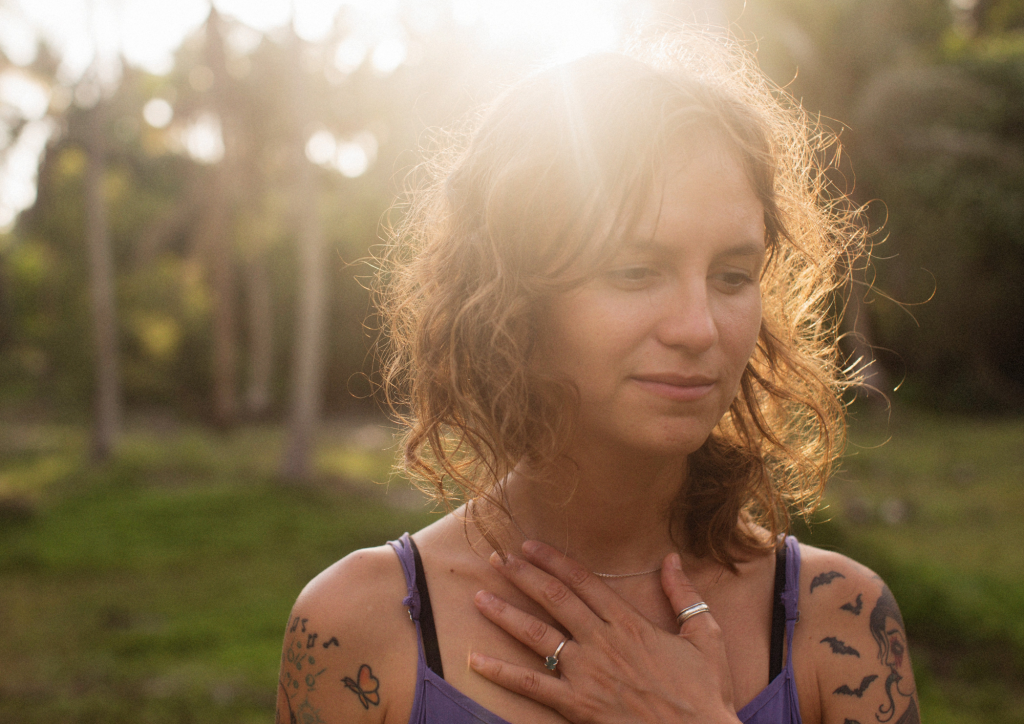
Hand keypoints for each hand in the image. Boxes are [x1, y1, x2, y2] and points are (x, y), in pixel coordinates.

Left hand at [469, 540, 739, 723]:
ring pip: (536, 634)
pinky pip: (531, 685)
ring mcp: (587, 673)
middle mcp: (602, 641)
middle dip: (522, 575)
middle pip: (553, 598)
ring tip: (479, 596)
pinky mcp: (577, 705)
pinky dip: (501, 672)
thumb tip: (671, 558)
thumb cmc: (705, 692)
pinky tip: (476, 660)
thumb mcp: (704, 636)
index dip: (553, 559)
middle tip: (497, 559)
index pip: (582, 580)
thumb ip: (683, 595)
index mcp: (629, 622)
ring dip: (504, 613)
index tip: (529, 545)